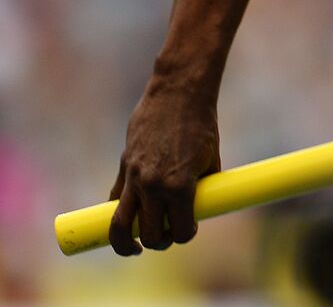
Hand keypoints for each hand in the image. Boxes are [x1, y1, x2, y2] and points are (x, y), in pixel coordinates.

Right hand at [108, 79, 220, 254]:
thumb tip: (197, 207)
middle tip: (168, 235)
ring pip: (120, 226)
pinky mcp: (123, 167)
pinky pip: (114, 200)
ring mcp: (135, 178)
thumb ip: (201, 185)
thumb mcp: (210, 158)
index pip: (181, 231)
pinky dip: (118, 213)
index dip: (187, 235)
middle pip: (150, 235)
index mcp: (180, 187)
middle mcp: (154, 187)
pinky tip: (127, 218)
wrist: (178, 92)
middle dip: (160, 242)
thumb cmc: (201, 123)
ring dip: (125, 243)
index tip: (189, 230)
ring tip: (134, 248)